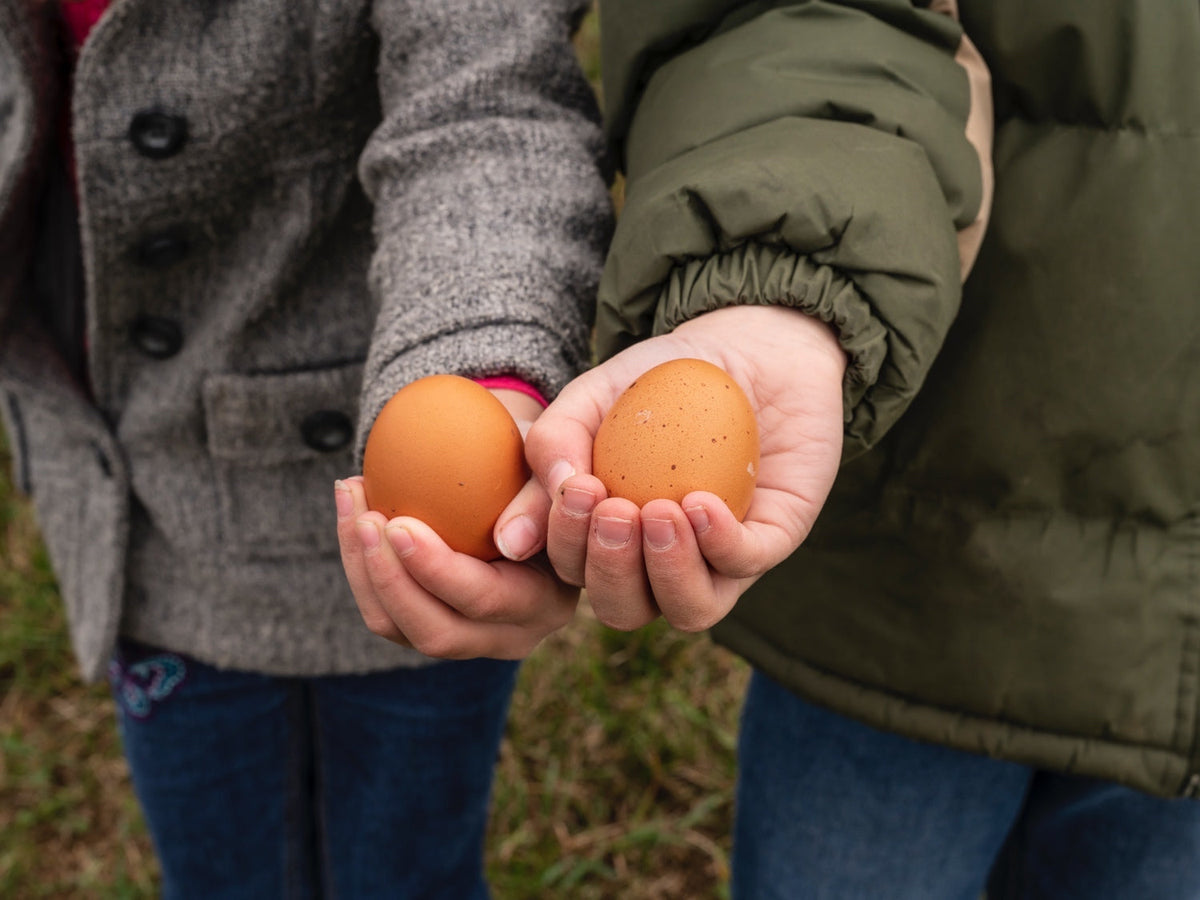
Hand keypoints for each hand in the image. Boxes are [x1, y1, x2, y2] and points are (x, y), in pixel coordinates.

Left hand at [336, 390, 577, 658]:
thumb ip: (539, 501)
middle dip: (390, 579)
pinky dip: (359, 564)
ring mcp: (465, 638)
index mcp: (546, 604)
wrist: (530, 484)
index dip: (436, 569)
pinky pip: (382, 612)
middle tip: (368, 520)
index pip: (484, 600)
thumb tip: (508, 541)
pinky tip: (353, 509)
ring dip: (363, 568)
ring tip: (353, 500)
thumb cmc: (544, 471)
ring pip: (396, 627)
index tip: (398, 523)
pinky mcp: (428, 626)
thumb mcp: (552, 474)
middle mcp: (509, 635)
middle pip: (435, 632)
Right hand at [524, 305, 846, 632]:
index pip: (572, 571)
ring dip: (666, 572)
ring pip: (688, 610)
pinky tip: (699, 502)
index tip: (576, 489)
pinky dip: (718, 543)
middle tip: (614, 510)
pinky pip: (744, 565)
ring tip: (658, 512)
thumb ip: (550, 448)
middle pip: (623, 608)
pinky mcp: (771, 538)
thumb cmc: (660, 379)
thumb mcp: (592, 398)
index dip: (566, 545)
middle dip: (610, 569)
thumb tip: (511, 540)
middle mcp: (660, 562)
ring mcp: (718, 558)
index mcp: (608, 539)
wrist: (748, 348)